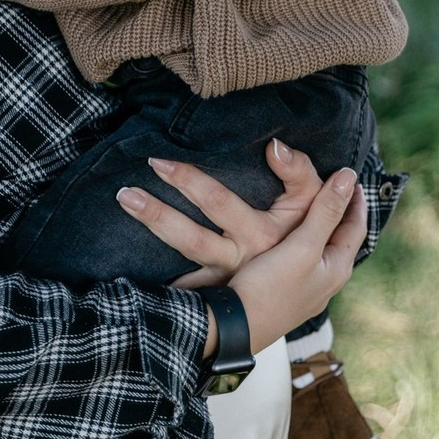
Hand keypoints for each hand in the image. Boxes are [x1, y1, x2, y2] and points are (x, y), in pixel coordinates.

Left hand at [116, 139, 325, 287]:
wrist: (313, 279)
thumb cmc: (308, 229)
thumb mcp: (310, 201)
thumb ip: (298, 171)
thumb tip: (274, 146)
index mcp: (261, 233)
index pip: (219, 202)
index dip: (189, 182)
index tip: (158, 162)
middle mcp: (240, 257)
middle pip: (192, 238)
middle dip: (157, 215)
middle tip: (125, 193)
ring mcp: (227, 277)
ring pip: (185, 259)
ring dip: (155, 234)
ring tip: (126, 207)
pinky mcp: (220, 290)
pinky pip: (188, 291)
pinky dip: (163, 291)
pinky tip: (130, 283)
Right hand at [228, 168, 364, 353]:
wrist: (235, 328)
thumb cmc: (272, 289)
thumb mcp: (303, 247)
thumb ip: (326, 212)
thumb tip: (349, 176)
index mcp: (337, 267)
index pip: (355, 225)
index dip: (354, 198)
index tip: (350, 174)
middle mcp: (324, 276)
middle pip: (338, 234)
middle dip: (337, 208)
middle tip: (331, 180)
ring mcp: (304, 283)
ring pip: (317, 243)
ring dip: (316, 220)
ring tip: (309, 197)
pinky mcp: (283, 285)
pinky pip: (298, 251)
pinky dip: (296, 232)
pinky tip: (282, 227)